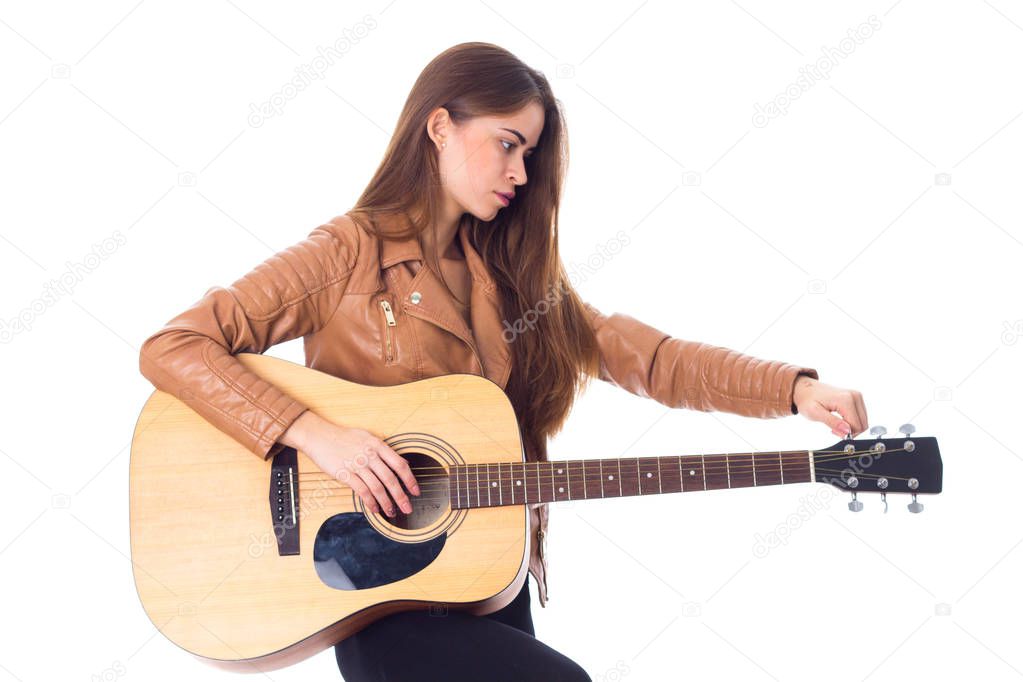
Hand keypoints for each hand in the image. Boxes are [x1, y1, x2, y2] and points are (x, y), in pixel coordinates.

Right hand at [287, 413, 419, 516]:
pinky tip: (375, 509)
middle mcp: (370, 455)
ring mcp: (357, 465)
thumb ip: (384, 450)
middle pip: (390, 479)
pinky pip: (361, 491)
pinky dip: (370, 502)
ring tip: (392, 512)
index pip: (399, 464)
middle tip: (407, 508)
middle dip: (401, 496)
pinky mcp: (345, 474)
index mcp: (378, 445)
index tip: (415, 491)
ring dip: (386, 502)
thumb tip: (401, 463)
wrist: (320, 436)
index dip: (410, 480)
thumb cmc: (344, 437)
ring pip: (377, 488)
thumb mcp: (367, 437)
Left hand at [792, 375, 867, 437]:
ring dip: (851, 428)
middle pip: (862, 424)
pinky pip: (860, 416)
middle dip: (850, 432)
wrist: (805, 388)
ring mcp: (857, 396)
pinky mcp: (856, 398)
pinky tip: (840, 420)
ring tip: (835, 425)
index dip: (847, 434)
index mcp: (846, 400)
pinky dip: (852, 422)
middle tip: (834, 430)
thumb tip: (847, 431)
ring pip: (862, 422)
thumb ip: (832, 422)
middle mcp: (855, 396)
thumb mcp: (815, 413)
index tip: (834, 432)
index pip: (857, 426)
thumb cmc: (807, 400)